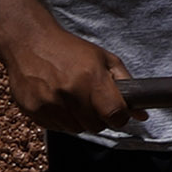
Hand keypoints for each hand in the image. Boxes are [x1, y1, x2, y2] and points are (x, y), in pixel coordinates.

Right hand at [3, 27, 132, 138]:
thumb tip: (142, 115)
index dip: (119, 117)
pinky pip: (56, 128)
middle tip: (91, 101)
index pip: (115, 115)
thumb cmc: (68, 49)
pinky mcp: (33, 110)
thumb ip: (125, 85)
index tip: (116, 112)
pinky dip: (60, 119)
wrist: (29, 41)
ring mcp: (50, 103)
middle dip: (98, 117)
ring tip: (72, 98)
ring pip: (76, 129)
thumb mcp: (103, 59)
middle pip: (96, 126)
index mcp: (91, 78)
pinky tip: (56, 100)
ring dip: (78, 119)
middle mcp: (70, 92)